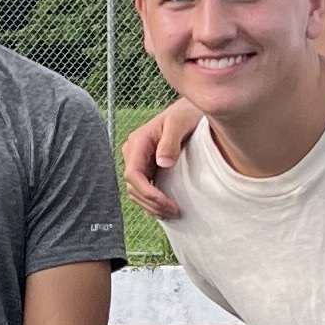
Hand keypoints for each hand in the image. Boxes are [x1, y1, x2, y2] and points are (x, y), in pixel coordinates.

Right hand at [121, 99, 203, 218]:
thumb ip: (170, 141)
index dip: (147, 193)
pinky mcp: (148, 168)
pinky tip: (167, 209)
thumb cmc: (187, 113)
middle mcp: (134, 153)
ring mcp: (140, 161)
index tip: (165, 203)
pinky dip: (153, 203)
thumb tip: (162, 163)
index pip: (133, 174)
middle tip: (174, 212)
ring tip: (172, 213)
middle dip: (151, 203)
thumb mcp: (180, 123)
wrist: (192, 111)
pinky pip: (144, 190)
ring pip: (136, 192)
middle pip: (133, 187)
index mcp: (138, 142)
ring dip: (152, 206)